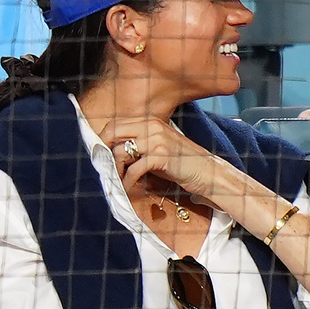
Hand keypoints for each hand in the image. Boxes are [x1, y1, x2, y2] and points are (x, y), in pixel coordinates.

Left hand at [101, 117, 222, 199]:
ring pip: (121, 151)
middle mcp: (152, 126)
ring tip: (116, 181)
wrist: (209, 173)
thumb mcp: (159, 147)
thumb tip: (112, 152)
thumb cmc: (182, 163)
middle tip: (103, 168)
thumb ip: (139, 144)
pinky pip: (134, 168)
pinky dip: (128, 180)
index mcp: (150, 121)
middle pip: (113, 133)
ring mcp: (157, 139)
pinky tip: (128, 187)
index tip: (100, 156)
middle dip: (103, 152)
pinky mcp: (162, 156)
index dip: (103, 140)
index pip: (115, 124)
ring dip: (115, 170)